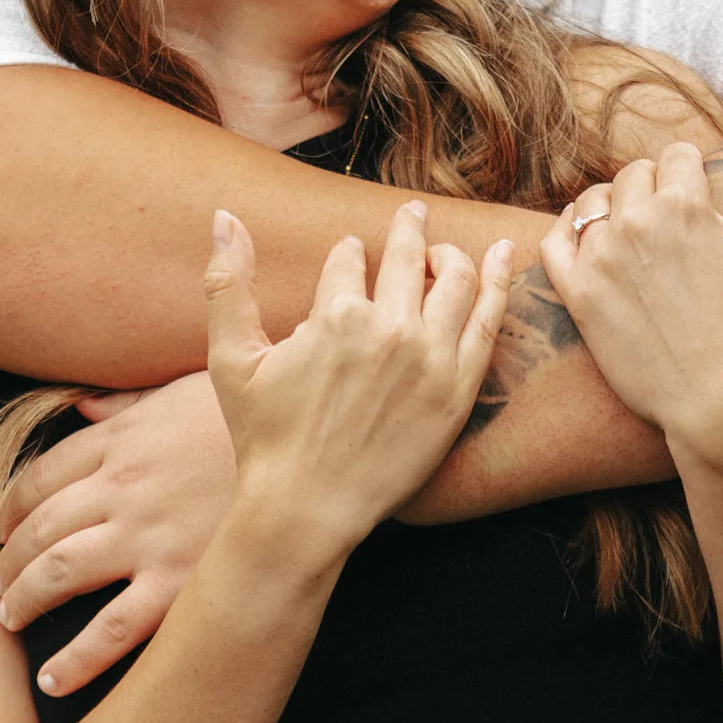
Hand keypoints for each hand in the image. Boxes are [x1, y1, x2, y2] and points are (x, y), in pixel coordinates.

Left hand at [0, 372, 235, 694]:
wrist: (315, 454)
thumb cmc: (255, 418)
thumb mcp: (184, 391)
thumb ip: (127, 404)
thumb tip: (82, 407)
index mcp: (122, 442)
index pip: (38, 478)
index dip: (9, 510)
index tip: (0, 530)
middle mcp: (123, 489)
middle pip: (38, 529)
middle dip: (8, 561)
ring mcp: (148, 537)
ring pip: (58, 574)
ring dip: (24, 600)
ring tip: (12, 618)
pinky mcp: (180, 582)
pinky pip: (112, 631)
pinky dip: (75, 661)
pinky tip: (54, 679)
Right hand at [206, 201, 512, 560]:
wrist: (306, 509)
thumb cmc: (264, 437)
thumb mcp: (231, 358)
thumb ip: (227, 283)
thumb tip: (224, 215)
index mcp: (336, 313)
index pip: (348, 256)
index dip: (346, 255)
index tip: (347, 259)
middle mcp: (389, 328)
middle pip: (406, 255)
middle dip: (406, 228)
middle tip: (411, 213)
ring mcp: (430, 359)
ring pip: (454, 278)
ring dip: (448, 253)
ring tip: (442, 250)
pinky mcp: (459, 389)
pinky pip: (487, 320)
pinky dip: (496, 280)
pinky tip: (498, 255)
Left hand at [538, 114, 722, 465]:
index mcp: (686, 205)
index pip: (677, 155)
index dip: (694, 176)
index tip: (704, 205)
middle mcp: (635, 223)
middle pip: (634, 173)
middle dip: (656, 190)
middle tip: (676, 228)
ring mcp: (600, 259)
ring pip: (593, 202)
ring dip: (614, 208)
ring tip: (639, 237)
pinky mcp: (578, 295)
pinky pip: (555, 240)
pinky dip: (569, 233)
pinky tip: (592, 244)